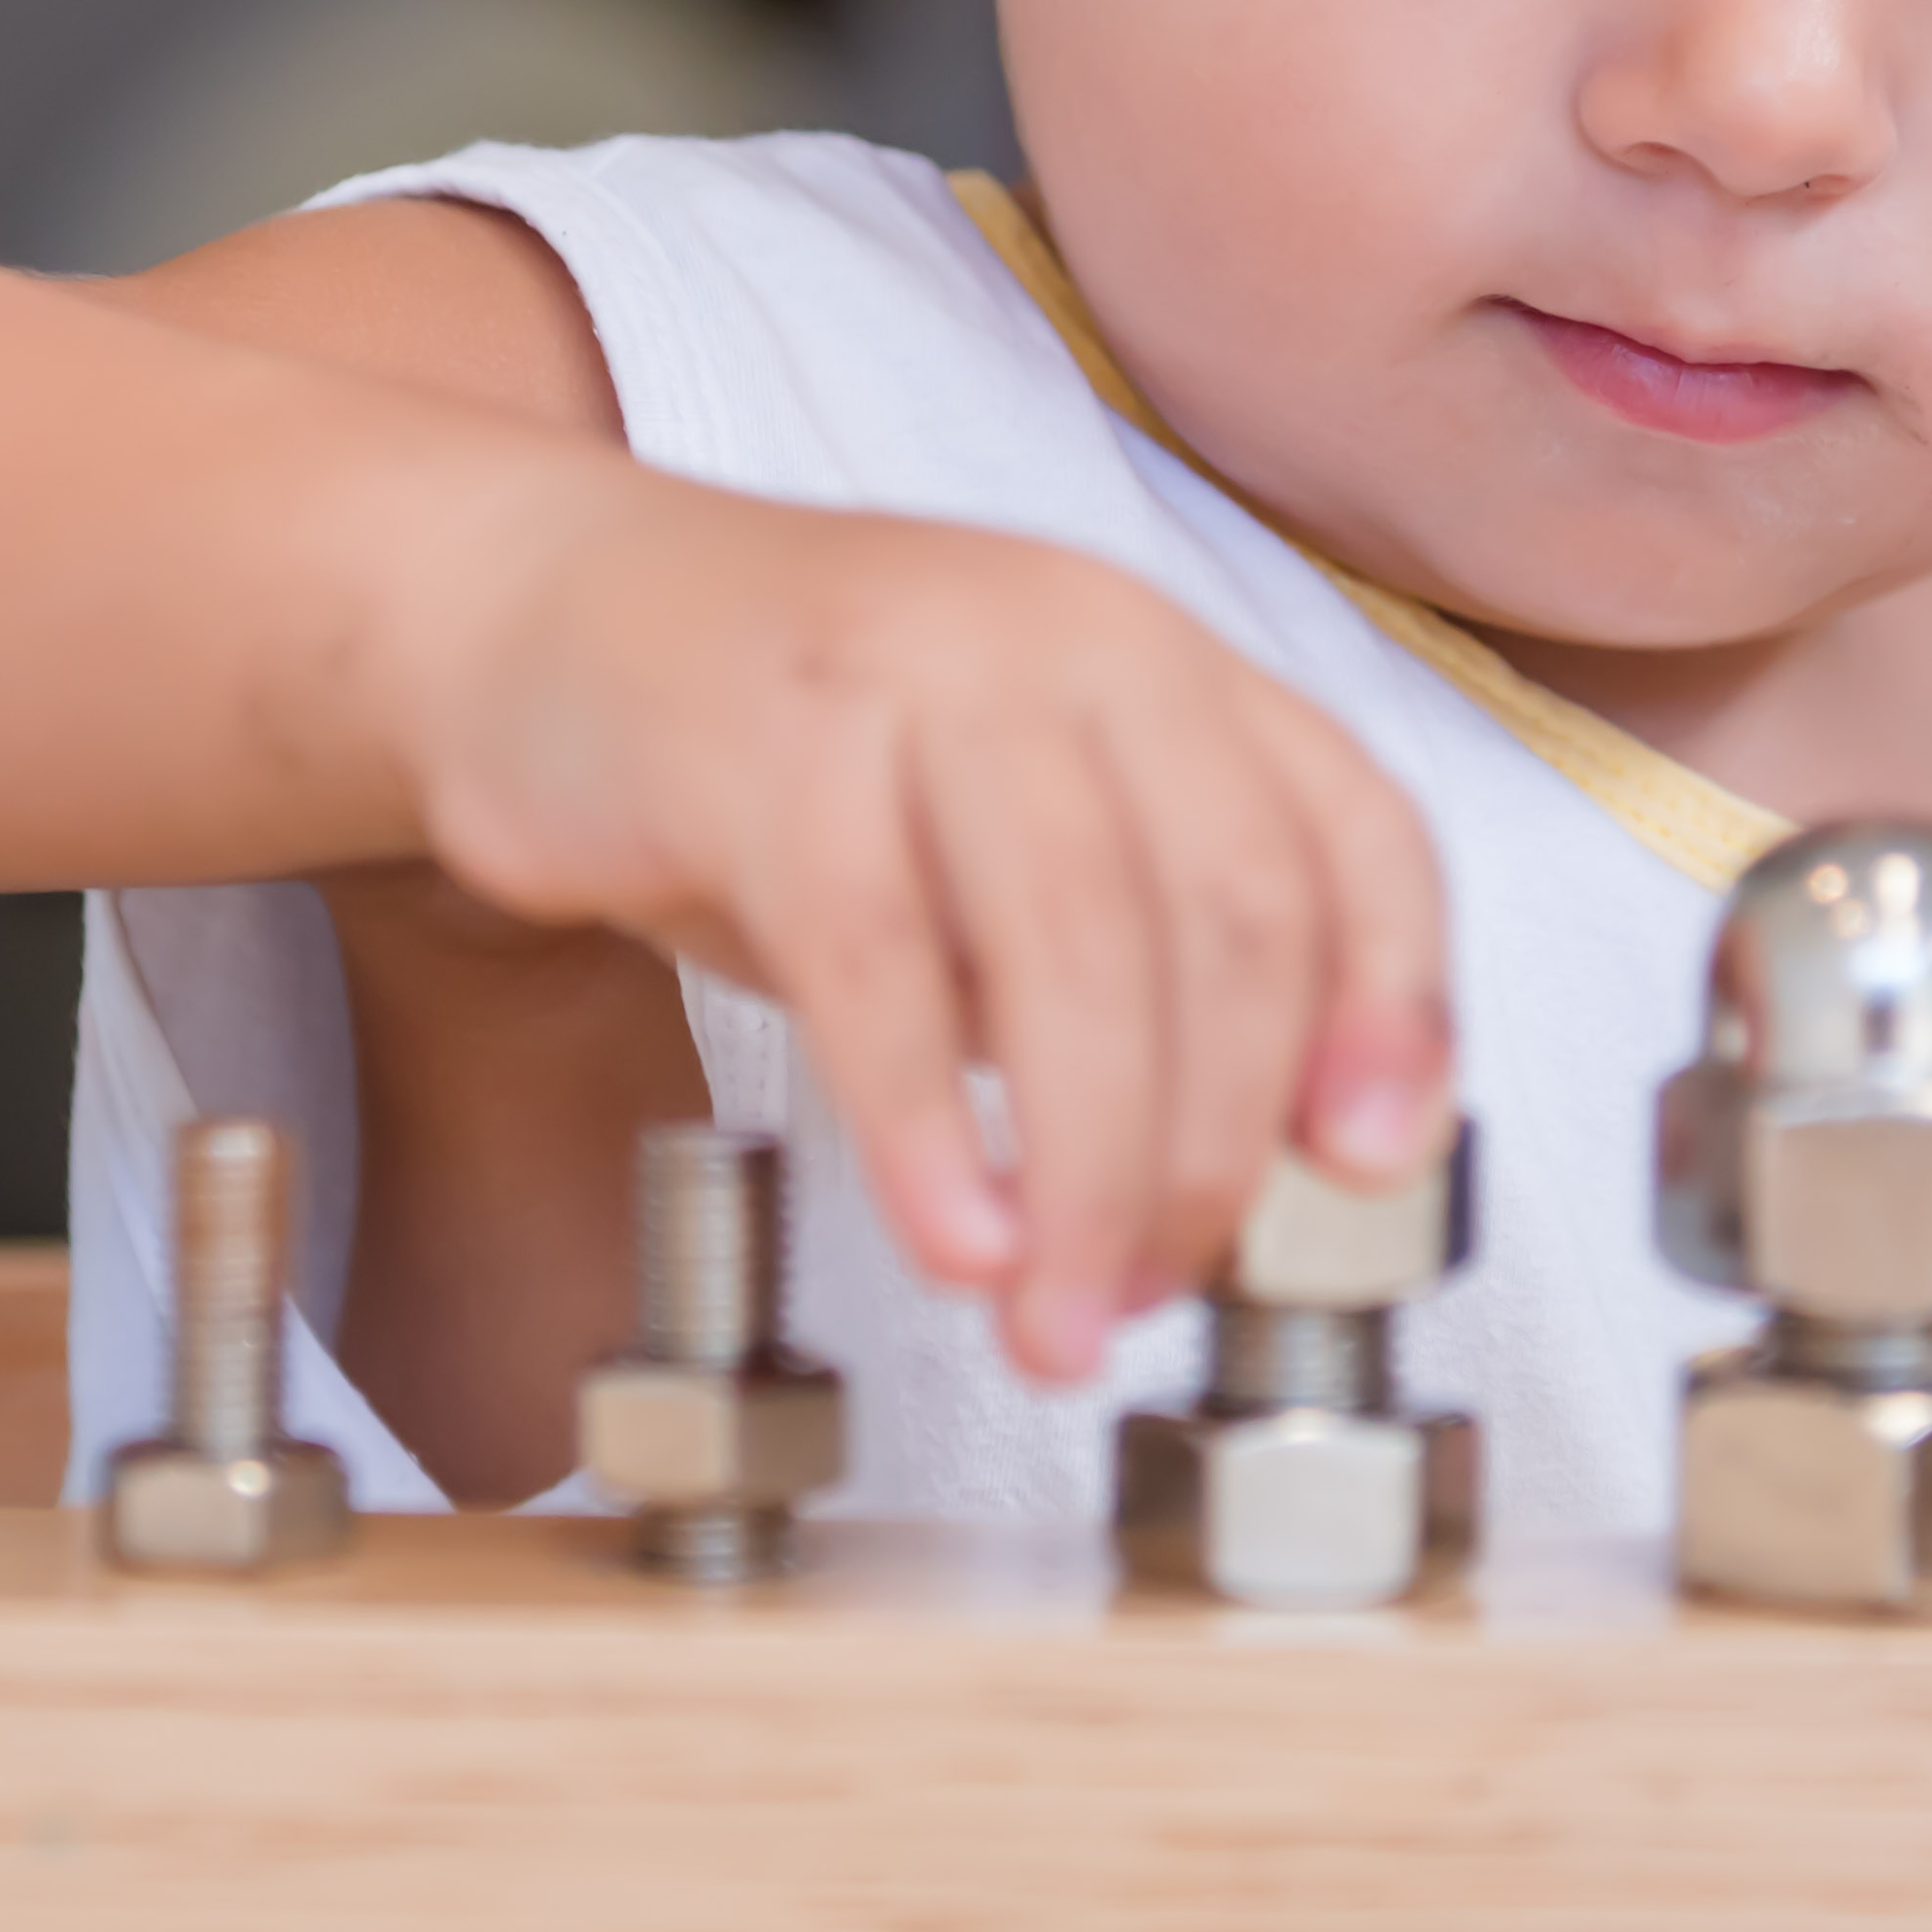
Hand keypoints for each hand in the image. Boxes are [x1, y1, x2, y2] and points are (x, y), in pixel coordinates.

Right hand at [384, 471, 1452, 1383]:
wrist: (536, 613)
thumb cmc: (788, 757)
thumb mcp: (1005, 840)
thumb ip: (1135, 963)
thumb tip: (1268, 1166)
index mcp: (1163, 664)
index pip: (1355, 833)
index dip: (1395, 1010)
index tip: (1377, 1168)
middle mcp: (1071, 636)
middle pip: (1226, 916)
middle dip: (1216, 1147)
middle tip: (1161, 1294)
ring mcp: (920, 668)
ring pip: (1074, 943)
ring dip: (1090, 1169)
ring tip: (1058, 1317)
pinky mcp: (761, 735)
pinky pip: (877, 956)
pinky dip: (929, 1123)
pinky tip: (950, 1233)